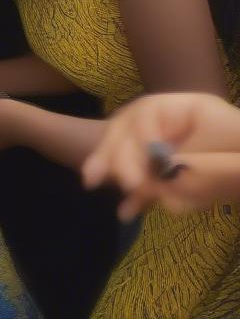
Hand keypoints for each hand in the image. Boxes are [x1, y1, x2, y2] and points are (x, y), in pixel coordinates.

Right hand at [82, 93, 239, 218]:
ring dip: (114, 168)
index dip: (136, 142)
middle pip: (133, 128)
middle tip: (95, 177)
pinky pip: (150, 175)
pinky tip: (126, 210)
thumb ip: (197, 170)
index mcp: (192, 108)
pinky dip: (139, 192)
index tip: (133, 175)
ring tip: (92, 182)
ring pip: (134, 149)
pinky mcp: (179, 171)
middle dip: (114, 151)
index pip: (150, 114)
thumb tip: (161, 184)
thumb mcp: (232, 165)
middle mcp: (178, 121)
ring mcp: (176, 144)